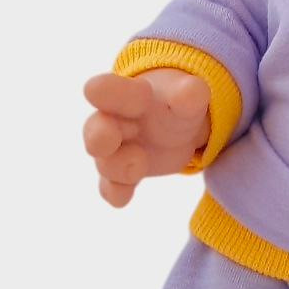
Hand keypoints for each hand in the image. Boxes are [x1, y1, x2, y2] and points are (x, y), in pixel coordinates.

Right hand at [82, 68, 211, 206]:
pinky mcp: (125, 177)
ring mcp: (117, 152)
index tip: (116, 93)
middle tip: (110, 138)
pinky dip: (116, 194)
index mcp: (126, 95)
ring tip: (139, 164)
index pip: (108, 90)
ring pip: (106, 164)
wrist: (176, 127)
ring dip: (119, 167)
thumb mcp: (188, 95)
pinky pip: (113, 189)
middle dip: (98, 136)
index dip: (108, 91)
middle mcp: (113, 123)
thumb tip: (192, 91)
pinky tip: (122, 198)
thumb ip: (189, 94)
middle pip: (95, 130)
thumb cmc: (174, 103)